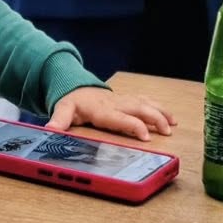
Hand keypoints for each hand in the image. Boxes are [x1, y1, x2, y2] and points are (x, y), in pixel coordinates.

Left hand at [47, 86, 176, 140]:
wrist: (75, 86)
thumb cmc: (71, 102)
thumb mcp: (62, 110)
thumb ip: (58, 121)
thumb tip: (50, 130)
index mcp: (101, 109)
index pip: (120, 118)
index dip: (134, 126)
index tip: (146, 136)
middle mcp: (115, 103)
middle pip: (138, 108)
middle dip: (154, 118)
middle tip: (166, 132)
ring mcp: (123, 100)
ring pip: (145, 103)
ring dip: (160, 112)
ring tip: (172, 124)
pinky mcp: (127, 100)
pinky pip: (145, 101)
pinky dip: (159, 108)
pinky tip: (170, 117)